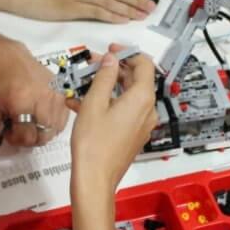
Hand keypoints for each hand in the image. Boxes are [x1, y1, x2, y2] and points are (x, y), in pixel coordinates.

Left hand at [0, 42, 70, 149]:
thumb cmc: (2, 81)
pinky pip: (62, 122)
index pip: (27, 137)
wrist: (13, 60)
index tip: (9, 132)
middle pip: (42, 137)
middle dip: (28, 138)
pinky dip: (51, 125)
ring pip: (53, 131)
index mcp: (23, 102)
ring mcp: (56, 97)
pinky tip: (39, 116)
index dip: (16, 140)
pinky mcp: (63, 96)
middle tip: (19, 127)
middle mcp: (43, 100)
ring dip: (40, 132)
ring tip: (29, 120)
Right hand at [69, 45, 157, 192]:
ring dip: (107, 87)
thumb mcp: (94, 102)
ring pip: (127, 96)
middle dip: (114, 69)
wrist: (95, 179)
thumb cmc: (93, 144)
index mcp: (142, 98)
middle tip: (93, 65)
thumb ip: (105, 76)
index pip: (144, 64)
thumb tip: (112, 59)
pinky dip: (107, 103)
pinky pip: (123, 111)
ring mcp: (142, 124)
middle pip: (136, 79)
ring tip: (83, 84)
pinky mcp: (133, 134)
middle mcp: (148, 110)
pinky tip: (82, 104)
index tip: (110, 51)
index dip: (127, 53)